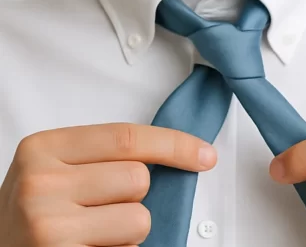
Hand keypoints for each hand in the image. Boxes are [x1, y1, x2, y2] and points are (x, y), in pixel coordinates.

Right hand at [0, 123, 216, 246]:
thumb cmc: (33, 216)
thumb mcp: (54, 171)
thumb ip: (102, 156)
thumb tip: (181, 153)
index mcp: (41, 149)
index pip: (127, 137)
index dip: (175, 145)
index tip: (204, 155)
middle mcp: (40, 183)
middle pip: (138, 178)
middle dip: (133, 198)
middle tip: (97, 211)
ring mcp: (47, 224)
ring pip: (139, 218)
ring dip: (128, 232)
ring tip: (91, 234)